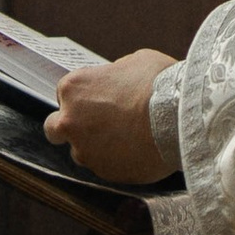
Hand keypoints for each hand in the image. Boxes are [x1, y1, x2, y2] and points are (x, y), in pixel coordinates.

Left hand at [48, 47, 177, 183]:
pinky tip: (139, 150)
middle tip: (98, 123)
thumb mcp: (135, 62)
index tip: (100, 100)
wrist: (179, 117)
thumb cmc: (158, 83)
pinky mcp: (106, 173)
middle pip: (55, 129)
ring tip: (128, 138)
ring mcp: (86, 151)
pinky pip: (106, 167)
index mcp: (73, 89)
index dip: (83, 97)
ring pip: (82, 152)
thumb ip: (115, 73)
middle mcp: (70, 122)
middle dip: (71, 127)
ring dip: (97, 147)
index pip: (64, 95)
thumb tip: (117, 80)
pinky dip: (118, 161)